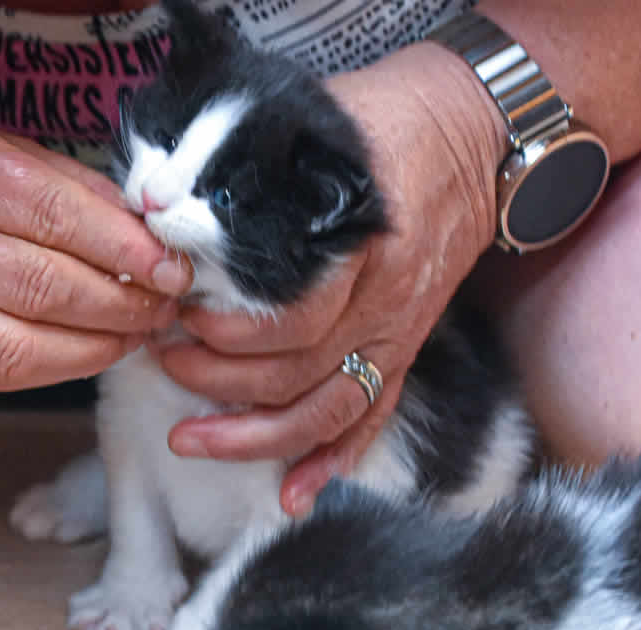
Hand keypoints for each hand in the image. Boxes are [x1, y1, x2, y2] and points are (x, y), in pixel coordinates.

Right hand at [0, 107, 192, 390]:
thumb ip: (61, 184)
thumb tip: (147, 232)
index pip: (56, 214)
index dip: (127, 249)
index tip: (172, 268)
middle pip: (47, 285)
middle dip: (124, 304)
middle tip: (162, 307)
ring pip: (25, 346)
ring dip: (99, 347)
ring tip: (133, 334)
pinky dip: (58, 369)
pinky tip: (88, 351)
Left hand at [151, 42, 507, 514]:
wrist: (476, 134)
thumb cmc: (386, 121)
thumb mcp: (319, 121)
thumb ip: (256, 169)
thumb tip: (167, 201)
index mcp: (361, 244)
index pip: (292, 315)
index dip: (227, 332)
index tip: (174, 319)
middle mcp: (384, 302)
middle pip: (297, 372)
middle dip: (218, 382)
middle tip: (164, 364)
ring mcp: (398, 333)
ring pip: (326, 411)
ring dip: (255, 438)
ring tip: (192, 440)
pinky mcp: (405, 349)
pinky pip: (371, 418)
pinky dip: (333, 462)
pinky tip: (293, 497)